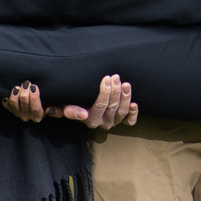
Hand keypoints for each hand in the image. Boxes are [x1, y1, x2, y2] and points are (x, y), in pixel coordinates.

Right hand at [6, 75, 137, 128]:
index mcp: (89, 119)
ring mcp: (112, 122)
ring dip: (125, 97)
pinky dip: (133, 113)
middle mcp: (102, 123)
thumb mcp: (66, 103)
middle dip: (114, 91)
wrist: (83, 101)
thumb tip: (69, 113)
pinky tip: (134, 104)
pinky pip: (130, 121)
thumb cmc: (74, 99)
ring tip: (124, 83)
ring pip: (121, 112)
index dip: (104, 92)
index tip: (105, 78)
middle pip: (112, 107)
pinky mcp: (122, 120)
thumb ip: (65, 108)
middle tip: (115, 76)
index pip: (99, 106)